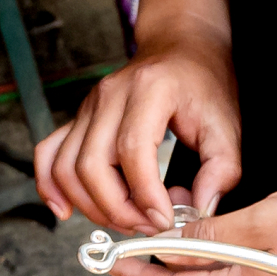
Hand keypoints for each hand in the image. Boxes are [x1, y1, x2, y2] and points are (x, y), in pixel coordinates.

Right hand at [35, 24, 241, 232]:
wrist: (181, 48)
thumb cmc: (204, 85)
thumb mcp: (227, 126)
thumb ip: (221, 172)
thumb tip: (200, 212)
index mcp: (149, 90)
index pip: (132, 150)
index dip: (145, 195)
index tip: (164, 220)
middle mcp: (110, 95)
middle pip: (91, 165)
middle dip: (117, 209)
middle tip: (148, 226)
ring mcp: (88, 107)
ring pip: (66, 167)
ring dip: (92, 206)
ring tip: (127, 221)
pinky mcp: (78, 119)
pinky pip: (49, 154)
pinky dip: (51, 186)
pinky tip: (65, 211)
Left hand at [110, 183, 276, 275]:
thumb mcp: (262, 219)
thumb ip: (213, 233)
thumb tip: (174, 243)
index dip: (140, 271)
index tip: (113, 259)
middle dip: (167, 257)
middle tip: (148, 223)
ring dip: (198, 254)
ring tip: (186, 217)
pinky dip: (225, 258)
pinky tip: (225, 232)